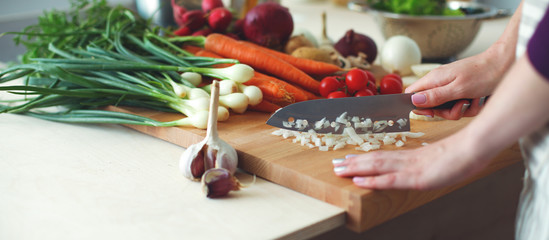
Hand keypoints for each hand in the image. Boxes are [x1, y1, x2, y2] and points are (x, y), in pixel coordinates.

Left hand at [332, 134, 490, 189]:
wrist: (475, 147)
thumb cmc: (463, 153)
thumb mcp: (442, 160)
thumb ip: (429, 163)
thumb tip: (423, 167)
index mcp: (412, 156)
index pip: (383, 156)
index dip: (365, 159)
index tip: (349, 159)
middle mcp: (407, 159)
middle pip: (375, 159)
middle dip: (353, 163)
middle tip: (335, 164)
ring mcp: (411, 167)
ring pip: (377, 166)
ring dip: (356, 169)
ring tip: (339, 170)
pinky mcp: (417, 177)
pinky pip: (390, 180)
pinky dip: (373, 180)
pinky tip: (360, 181)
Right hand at [405, 53, 503, 119]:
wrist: (506, 65)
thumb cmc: (483, 73)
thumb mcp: (457, 88)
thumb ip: (435, 96)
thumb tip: (414, 101)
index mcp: (434, 79)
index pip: (412, 94)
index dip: (417, 106)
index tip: (431, 112)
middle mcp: (440, 83)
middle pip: (433, 107)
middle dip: (448, 112)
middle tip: (461, 105)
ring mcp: (452, 87)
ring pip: (449, 109)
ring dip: (464, 109)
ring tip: (474, 99)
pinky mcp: (463, 92)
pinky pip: (462, 107)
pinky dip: (472, 106)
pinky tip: (480, 99)